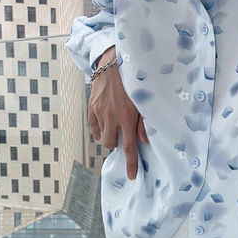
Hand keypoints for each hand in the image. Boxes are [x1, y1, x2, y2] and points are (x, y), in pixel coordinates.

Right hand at [88, 47, 148, 180]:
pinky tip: (103, 126)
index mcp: (127, 118)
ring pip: (101, 135)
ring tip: (115, 124)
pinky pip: (93, 126)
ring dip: (108, 135)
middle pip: (110, 144)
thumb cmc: (134, 80)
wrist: (115, 61)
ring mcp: (99, 112)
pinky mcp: (92, 105)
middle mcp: (112, 117)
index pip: (128, 147)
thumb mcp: (144, 101)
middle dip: (115, 145)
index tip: (131, 176)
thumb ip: (144, 122)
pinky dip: (98, 129)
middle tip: (122, 136)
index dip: (130, 164)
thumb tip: (145, 141)